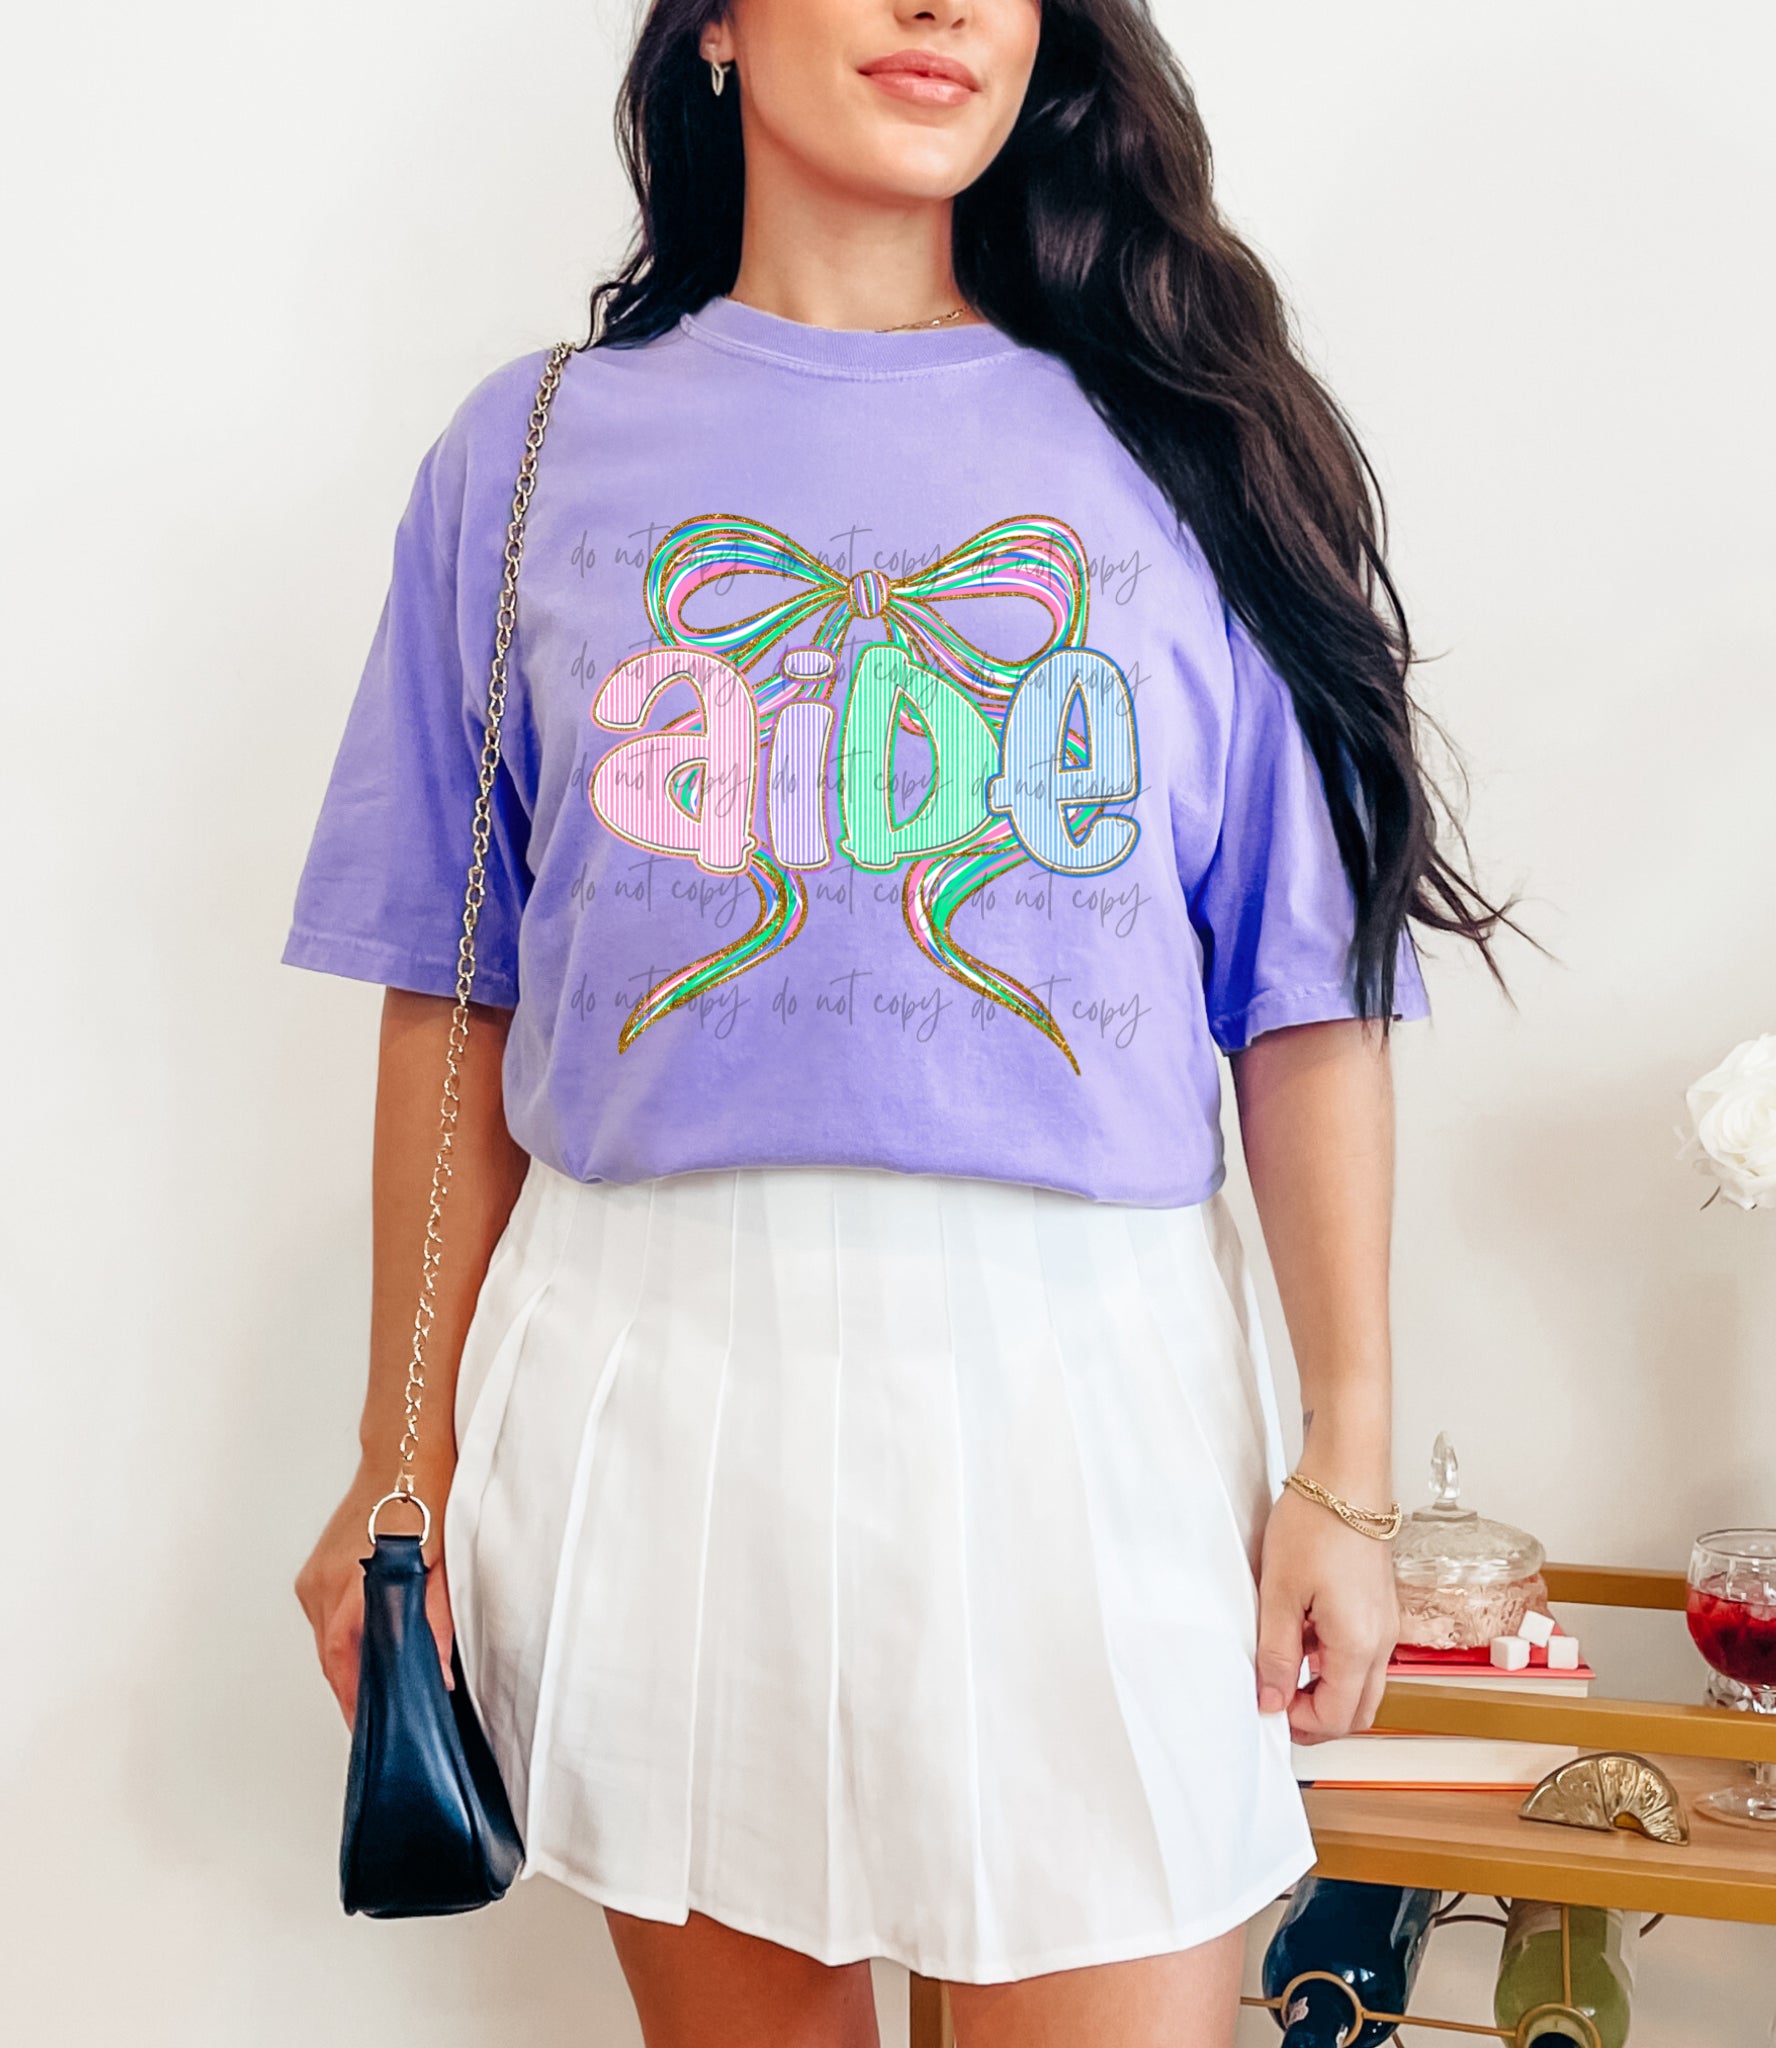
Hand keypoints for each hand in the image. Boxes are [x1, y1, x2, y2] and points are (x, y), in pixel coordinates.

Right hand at [295, 1458, 456, 1725]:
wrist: (402, 1454)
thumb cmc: (425, 1496)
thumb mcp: (441, 1560)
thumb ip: (435, 1618)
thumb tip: (436, 1669)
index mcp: (353, 1585)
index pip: (347, 1663)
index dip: (358, 1701)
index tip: (374, 1727)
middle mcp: (323, 1585)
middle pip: (332, 1659)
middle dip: (354, 1691)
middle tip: (383, 1717)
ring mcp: (314, 1577)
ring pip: (326, 1642)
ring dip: (348, 1666)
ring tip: (378, 1690)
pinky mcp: (314, 1572)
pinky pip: (325, 1621)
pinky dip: (342, 1639)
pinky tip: (366, 1647)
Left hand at [1254, 1481, 1398, 1743]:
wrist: (1347, 1476)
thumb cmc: (1315, 1524)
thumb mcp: (1280, 1593)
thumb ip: (1277, 1654)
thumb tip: (1271, 1701)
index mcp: (1358, 1645)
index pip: (1335, 1718)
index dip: (1299, 1724)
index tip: (1266, 1706)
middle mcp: (1381, 1642)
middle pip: (1356, 1710)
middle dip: (1317, 1716)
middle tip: (1276, 1699)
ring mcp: (1384, 1624)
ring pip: (1362, 1684)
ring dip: (1325, 1688)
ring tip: (1283, 1661)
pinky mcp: (1379, 1606)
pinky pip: (1362, 1653)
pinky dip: (1334, 1660)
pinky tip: (1301, 1632)